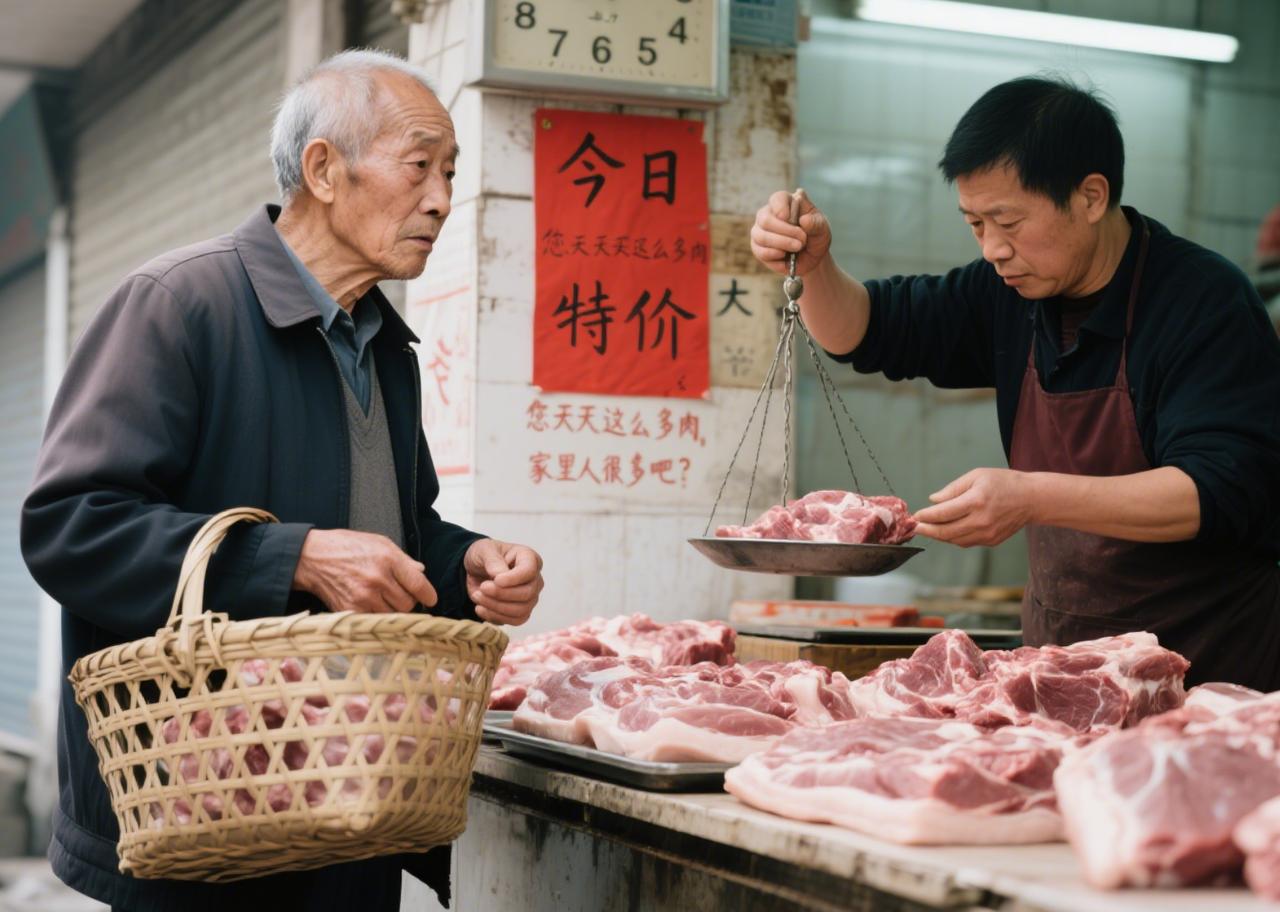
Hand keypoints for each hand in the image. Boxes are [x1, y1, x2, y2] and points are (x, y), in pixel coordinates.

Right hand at [292, 529, 436, 612]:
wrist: (312, 558)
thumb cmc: (346, 547)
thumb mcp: (379, 543)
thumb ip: (403, 560)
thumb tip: (421, 572)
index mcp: (388, 559)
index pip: (418, 584)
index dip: (428, 595)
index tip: (430, 599)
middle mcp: (377, 579)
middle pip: (408, 604)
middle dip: (407, 601)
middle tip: (398, 594)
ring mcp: (363, 597)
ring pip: (392, 616)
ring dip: (392, 611)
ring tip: (381, 598)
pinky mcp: (350, 611)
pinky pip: (374, 622)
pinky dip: (375, 617)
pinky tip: (369, 605)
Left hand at [464, 538, 543, 625]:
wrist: (476, 570)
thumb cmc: (485, 556)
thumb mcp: (484, 550)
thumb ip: (492, 561)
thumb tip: (499, 575)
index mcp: (529, 558)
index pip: (529, 571)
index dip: (513, 579)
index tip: (496, 580)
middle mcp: (534, 579)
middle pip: (527, 594)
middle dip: (501, 594)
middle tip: (482, 588)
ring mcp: (530, 597)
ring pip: (521, 610)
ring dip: (496, 607)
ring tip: (477, 596)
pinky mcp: (521, 611)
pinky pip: (514, 621)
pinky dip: (495, 617)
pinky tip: (480, 608)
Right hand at [750, 189, 832, 275]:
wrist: (812, 257)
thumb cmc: (815, 237)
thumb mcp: (822, 229)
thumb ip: (816, 223)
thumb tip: (804, 220)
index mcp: (785, 203)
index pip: (777, 198)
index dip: (781, 207)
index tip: (789, 217)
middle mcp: (768, 214)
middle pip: (765, 220)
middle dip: (785, 232)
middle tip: (802, 240)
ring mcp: (760, 231)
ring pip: (761, 237)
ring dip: (783, 244)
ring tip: (798, 247)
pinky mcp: (758, 248)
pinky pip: (761, 252)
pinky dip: (776, 256)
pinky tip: (785, 256)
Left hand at [913, 468, 1034, 546]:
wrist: (1031, 499)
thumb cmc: (1003, 483)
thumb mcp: (976, 476)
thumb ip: (952, 489)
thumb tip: (933, 500)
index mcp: (976, 501)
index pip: (943, 514)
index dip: (926, 517)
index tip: (916, 516)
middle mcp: (981, 521)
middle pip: (945, 532)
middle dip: (927, 530)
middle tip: (915, 527)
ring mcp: (987, 534)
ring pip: (954, 540)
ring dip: (938, 536)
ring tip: (928, 529)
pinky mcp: (991, 541)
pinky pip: (965, 542)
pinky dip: (953, 538)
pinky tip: (946, 530)